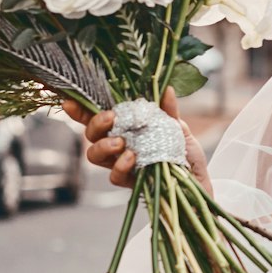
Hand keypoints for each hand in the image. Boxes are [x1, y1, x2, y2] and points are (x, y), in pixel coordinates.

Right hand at [61, 87, 211, 195]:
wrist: (201, 182)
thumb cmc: (187, 155)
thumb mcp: (179, 129)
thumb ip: (168, 111)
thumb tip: (164, 89)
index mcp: (126, 128)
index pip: (97, 117)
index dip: (80, 110)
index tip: (70, 101)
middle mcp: (119, 146)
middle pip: (90, 135)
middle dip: (95, 124)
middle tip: (111, 118)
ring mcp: (122, 165)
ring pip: (94, 156)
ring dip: (103, 146)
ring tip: (120, 142)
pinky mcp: (131, 183)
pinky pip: (114, 176)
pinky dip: (120, 166)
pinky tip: (132, 158)